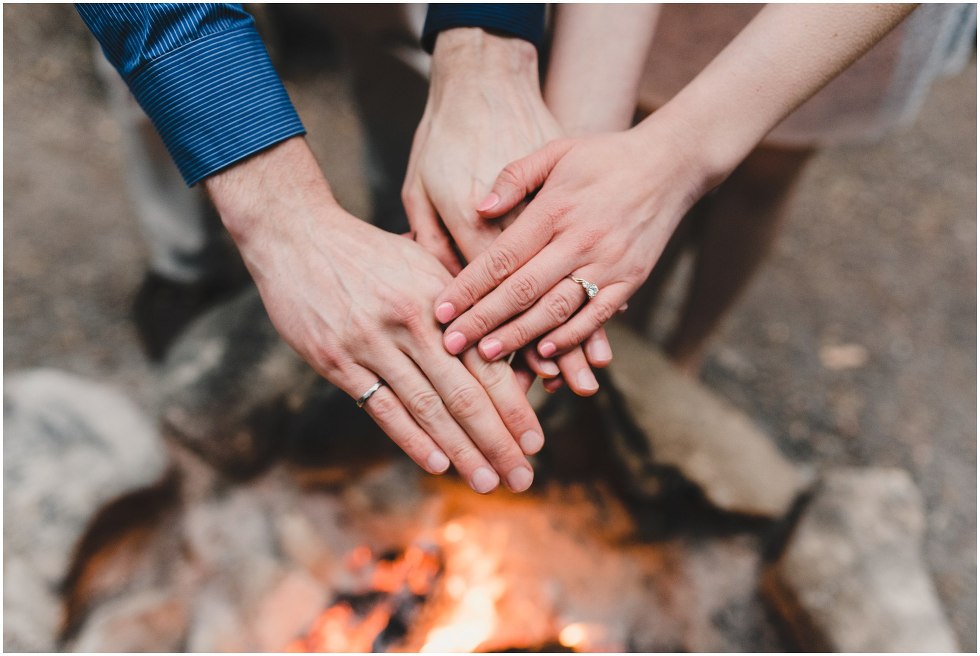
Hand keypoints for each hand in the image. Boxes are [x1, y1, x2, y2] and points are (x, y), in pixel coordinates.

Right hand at [207, 137, 542, 493]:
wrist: (296, 236)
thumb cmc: (369, 252)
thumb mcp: (421, 262)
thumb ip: (458, 305)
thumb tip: (502, 345)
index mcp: (440, 299)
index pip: (486, 362)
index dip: (514, 406)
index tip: (535, 442)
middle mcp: (412, 322)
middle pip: (464, 393)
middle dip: (497, 441)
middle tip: (522, 478)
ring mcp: (372, 343)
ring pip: (427, 407)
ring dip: (460, 451)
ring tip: (486, 482)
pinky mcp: (336, 359)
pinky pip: (381, 407)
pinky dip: (411, 438)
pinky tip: (436, 464)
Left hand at [403, 27, 611, 394]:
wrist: (671, 163)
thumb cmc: (604, 155)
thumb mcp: (556, 149)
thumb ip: (514, 176)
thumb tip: (479, 209)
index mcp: (555, 209)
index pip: (503, 256)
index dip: (469, 287)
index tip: (441, 310)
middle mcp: (581, 239)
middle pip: (523, 290)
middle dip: (484, 321)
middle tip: (452, 344)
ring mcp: (609, 263)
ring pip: (557, 309)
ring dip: (520, 336)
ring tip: (488, 356)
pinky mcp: (631, 280)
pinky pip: (597, 317)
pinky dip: (570, 338)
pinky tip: (544, 355)